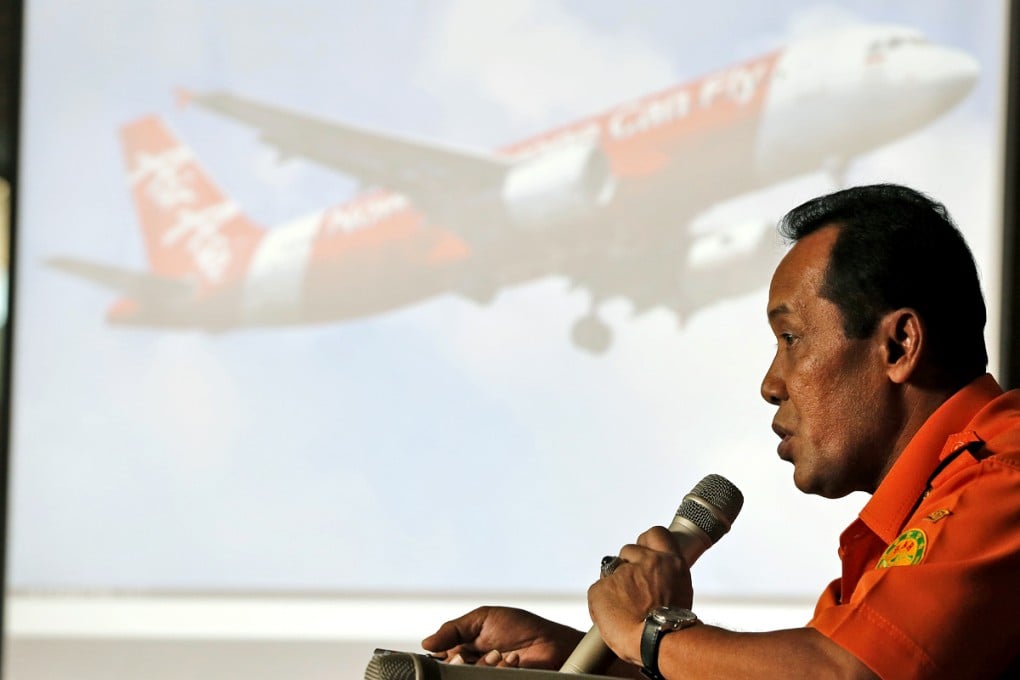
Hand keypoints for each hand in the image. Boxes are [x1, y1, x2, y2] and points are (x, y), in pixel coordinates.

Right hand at [422, 606, 583, 668]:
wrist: (550, 641)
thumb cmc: (521, 627)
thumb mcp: (483, 618)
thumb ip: (454, 628)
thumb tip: (426, 642)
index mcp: (463, 646)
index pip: (438, 655)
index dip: (435, 655)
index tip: (439, 651)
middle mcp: (471, 664)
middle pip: (449, 669)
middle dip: (459, 661)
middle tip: (470, 653)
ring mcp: (485, 675)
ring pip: (466, 676)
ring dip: (484, 665)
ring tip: (500, 654)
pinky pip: (487, 679)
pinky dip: (500, 669)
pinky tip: (512, 660)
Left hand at [587, 526, 693, 664]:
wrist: (657, 642)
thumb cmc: (672, 626)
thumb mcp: (679, 592)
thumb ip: (664, 578)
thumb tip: (652, 579)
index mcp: (670, 563)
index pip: (656, 534)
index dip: (645, 541)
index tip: (643, 549)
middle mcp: (647, 562)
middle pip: (628, 549)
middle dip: (627, 565)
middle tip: (632, 588)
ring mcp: (622, 573)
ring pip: (612, 571)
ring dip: (615, 585)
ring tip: (625, 608)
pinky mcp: (602, 587)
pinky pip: (598, 590)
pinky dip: (603, 601)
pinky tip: (614, 616)